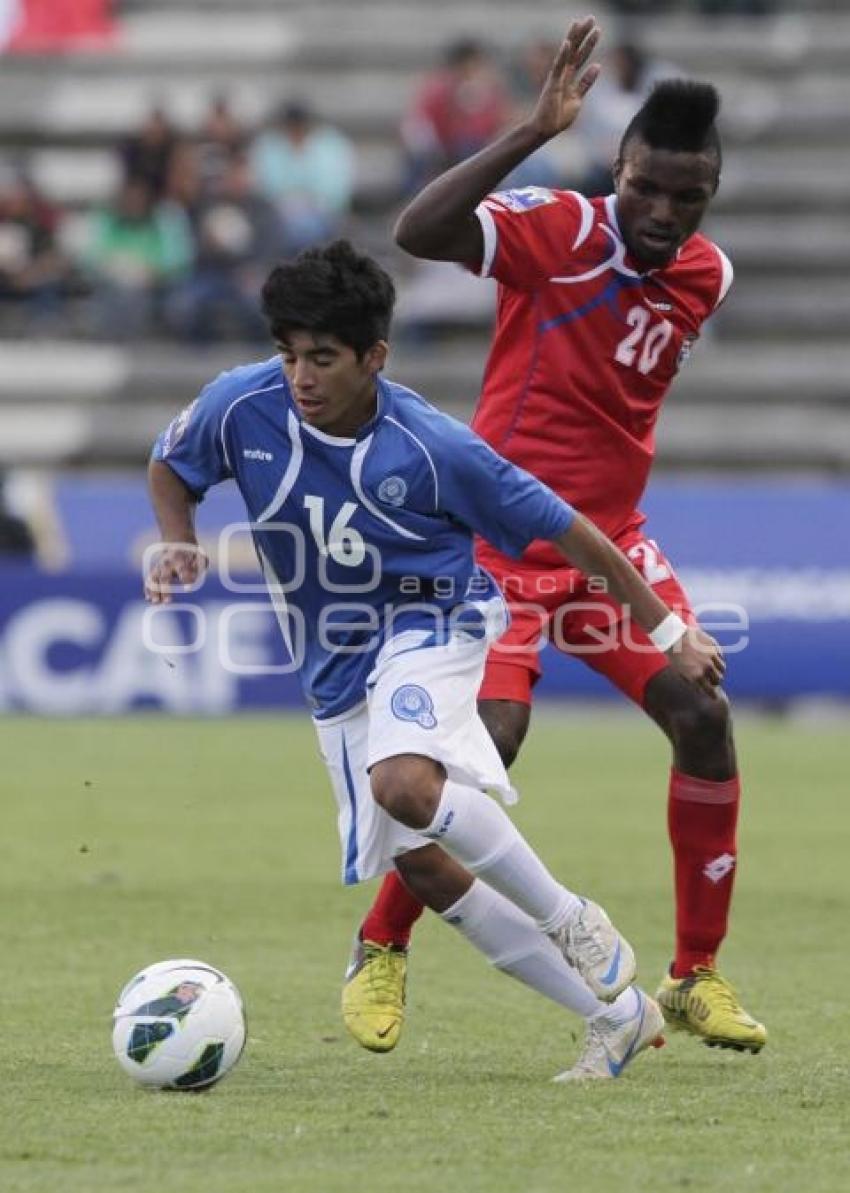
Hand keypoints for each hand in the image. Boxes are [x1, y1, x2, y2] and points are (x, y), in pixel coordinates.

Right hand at [144, 542, 207, 603]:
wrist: (178, 542)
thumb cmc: (191, 554)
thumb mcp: (199, 557)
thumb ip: (199, 566)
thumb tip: (194, 577)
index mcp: (180, 559)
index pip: (182, 569)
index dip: (185, 577)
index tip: (188, 587)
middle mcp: (168, 563)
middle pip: (164, 577)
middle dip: (165, 589)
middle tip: (167, 601)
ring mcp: (160, 567)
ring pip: (154, 579)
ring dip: (154, 591)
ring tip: (155, 602)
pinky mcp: (155, 570)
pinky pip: (150, 580)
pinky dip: (148, 589)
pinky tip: (149, 598)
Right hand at [528, 16, 601, 141]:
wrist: (544, 130)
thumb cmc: (558, 117)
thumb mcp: (577, 98)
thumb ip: (586, 82)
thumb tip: (598, 66)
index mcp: (570, 78)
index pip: (581, 57)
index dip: (589, 43)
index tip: (597, 29)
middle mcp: (563, 75)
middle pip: (576, 51)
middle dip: (584, 35)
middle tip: (591, 18)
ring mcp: (557, 78)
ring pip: (568, 55)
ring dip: (575, 39)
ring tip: (581, 23)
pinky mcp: (552, 85)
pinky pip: (558, 68)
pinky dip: (562, 56)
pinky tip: (567, 43)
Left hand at [665, 625, 725, 697]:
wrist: (675, 637)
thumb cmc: (675, 656)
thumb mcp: (681, 672)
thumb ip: (693, 680)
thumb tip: (703, 688)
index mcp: (696, 675)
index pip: (710, 690)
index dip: (713, 695)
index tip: (715, 697)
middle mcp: (706, 667)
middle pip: (718, 679)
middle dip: (716, 681)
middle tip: (712, 680)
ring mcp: (712, 656)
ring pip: (722, 669)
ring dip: (719, 671)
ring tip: (713, 669)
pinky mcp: (714, 646)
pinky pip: (721, 657)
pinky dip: (718, 659)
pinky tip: (712, 658)